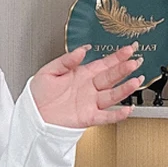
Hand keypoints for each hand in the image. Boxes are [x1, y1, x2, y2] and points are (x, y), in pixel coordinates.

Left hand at [29, 41, 144, 127]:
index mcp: (81, 75)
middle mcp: (89, 89)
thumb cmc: (37, 95)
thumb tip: (82, 50)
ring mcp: (89, 103)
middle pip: (111, 77)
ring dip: (125, 89)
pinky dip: (117, 115)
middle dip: (123, 69)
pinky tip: (128, 110)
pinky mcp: (87, 118)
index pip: (104, 63)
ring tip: (136, 81)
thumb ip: (66, 60)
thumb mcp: (49, 71)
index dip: (117, 56)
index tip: (130, 48)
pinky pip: (105, 117)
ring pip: (112, 95)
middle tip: (135, 61)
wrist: (31, 116)